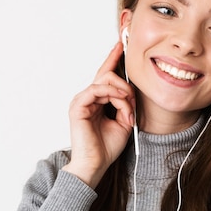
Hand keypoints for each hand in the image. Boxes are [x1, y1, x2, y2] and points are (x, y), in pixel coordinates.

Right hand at [62, 42, 135, 186]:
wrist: (95, 164)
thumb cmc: (107, 147)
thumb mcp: (124, 121)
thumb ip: (126, 104)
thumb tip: (130, 92)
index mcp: (97, 100)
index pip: (105, 74)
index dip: (113, 58)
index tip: (121, 45)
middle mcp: (87, 97)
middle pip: (107, 74)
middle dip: (125, 83)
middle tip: (133, 98)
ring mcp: (81, 100)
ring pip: (106, 81)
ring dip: (123, 94)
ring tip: (129, 110)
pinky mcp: (78, 106)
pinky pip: (98, 90)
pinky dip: (114, 96)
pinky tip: (122, 106)